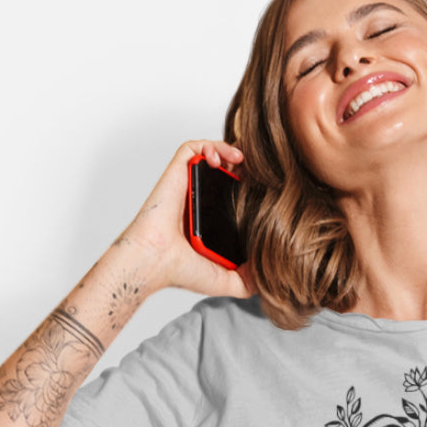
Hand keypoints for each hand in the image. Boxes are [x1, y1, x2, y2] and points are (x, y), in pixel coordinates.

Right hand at [120, 140, 254, 298]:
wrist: (157, 260)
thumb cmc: (182, 270)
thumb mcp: (226, 281)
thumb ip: (248, 281)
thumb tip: (268, 274)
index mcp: (211, 221)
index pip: (234, 198)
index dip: (251, 189)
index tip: (267, 190)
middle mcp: (200, 201)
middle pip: (226, 174)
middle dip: (245, 167)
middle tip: (260, 171)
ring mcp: (189, 186)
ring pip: (211, 157)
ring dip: (230, 151)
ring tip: (243, 161)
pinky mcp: (178, 173)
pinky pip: (194, 149)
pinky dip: (211, 145)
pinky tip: (224, 158)